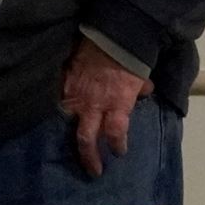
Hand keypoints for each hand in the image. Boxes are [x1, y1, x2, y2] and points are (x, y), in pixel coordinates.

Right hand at [60, 36, 152, 178]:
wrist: (110, 34)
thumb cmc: (129, 56)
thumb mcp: (140, 75)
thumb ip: (139, 88)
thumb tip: (145, 91)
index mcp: (116, 106)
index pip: (115, 135)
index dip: (117, 146)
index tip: (119, 152)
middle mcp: (94, 106)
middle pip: (87, 139)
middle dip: (89, 157)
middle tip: (93, 170)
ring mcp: (76, 94)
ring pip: (68, 121)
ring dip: (70, 133)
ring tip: (70, 142)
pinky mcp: (65, 80)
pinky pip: (59, 97)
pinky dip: (60, 106)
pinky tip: (59, 111)